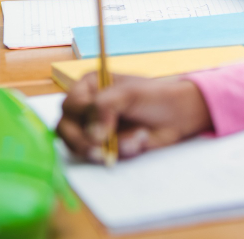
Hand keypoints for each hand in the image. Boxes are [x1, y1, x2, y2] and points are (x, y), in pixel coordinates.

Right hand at [57, 73, 211, 161]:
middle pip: (65, 129)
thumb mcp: (129, 93)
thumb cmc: (154, 96)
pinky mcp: (105, 145)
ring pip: (80, 146)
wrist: (178, 114)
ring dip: (108, 148)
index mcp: (89, 86)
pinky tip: (139, 142)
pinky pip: (100, 156)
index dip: (83, 117)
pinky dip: (120, 153)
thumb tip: (92, 135)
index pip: (69, 105)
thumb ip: (105, 107)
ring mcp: (94, 128)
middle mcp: (87, 107)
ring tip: (134, 140)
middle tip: (102, 150)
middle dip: (85, 142)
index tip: (102, 126)